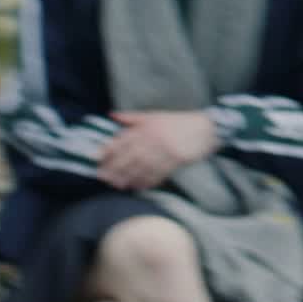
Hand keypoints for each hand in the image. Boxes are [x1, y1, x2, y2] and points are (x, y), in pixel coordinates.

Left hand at [99, 111, 219, 191]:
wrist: (205, 128)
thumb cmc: (178, 121)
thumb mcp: (154, 115)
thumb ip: (132, 117)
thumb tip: (112, 115)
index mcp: (147, 127)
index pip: (123, 140)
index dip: (108, 150)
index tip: (97, 159)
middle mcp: (154, 139)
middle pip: (130, 156)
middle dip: (114, 168)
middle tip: (102, 178)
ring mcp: (165, 151)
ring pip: (142, 167)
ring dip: (128, 177)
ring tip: (117, 185)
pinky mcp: (176, 160)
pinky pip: (158, 173)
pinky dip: (147, 181)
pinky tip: (138, 186)